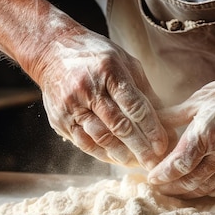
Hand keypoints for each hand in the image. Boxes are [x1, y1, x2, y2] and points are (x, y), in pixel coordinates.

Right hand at [38, 31, 169, 168]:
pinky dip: (102, 154)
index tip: (163, 144)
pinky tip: (116, 159)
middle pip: (119, 126)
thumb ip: (143, 89)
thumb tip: (164, 118)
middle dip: (140, 148)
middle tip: (154, 162)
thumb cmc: (95, 55)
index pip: (135, 106)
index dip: (151, 129)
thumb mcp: (124, 61)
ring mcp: (71, 106)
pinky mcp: (60, 119)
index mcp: (108, 70)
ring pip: (101, 138)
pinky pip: (84, 143)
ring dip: (122, 155)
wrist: (51, 51)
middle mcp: (88, 89)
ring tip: (138, 163)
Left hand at [148, 77, 214, 197]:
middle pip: (189, 180)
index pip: (179, 164)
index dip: (162, 174)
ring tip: (169, 189)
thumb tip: (149, 125)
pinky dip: (202, 190)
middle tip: (156, 186)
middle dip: (169, 186)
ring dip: (184, 192)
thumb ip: (172, 116)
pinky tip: (190, 187)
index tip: (151, 177)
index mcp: (208, 132)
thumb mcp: (198, 100)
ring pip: (203, 188)